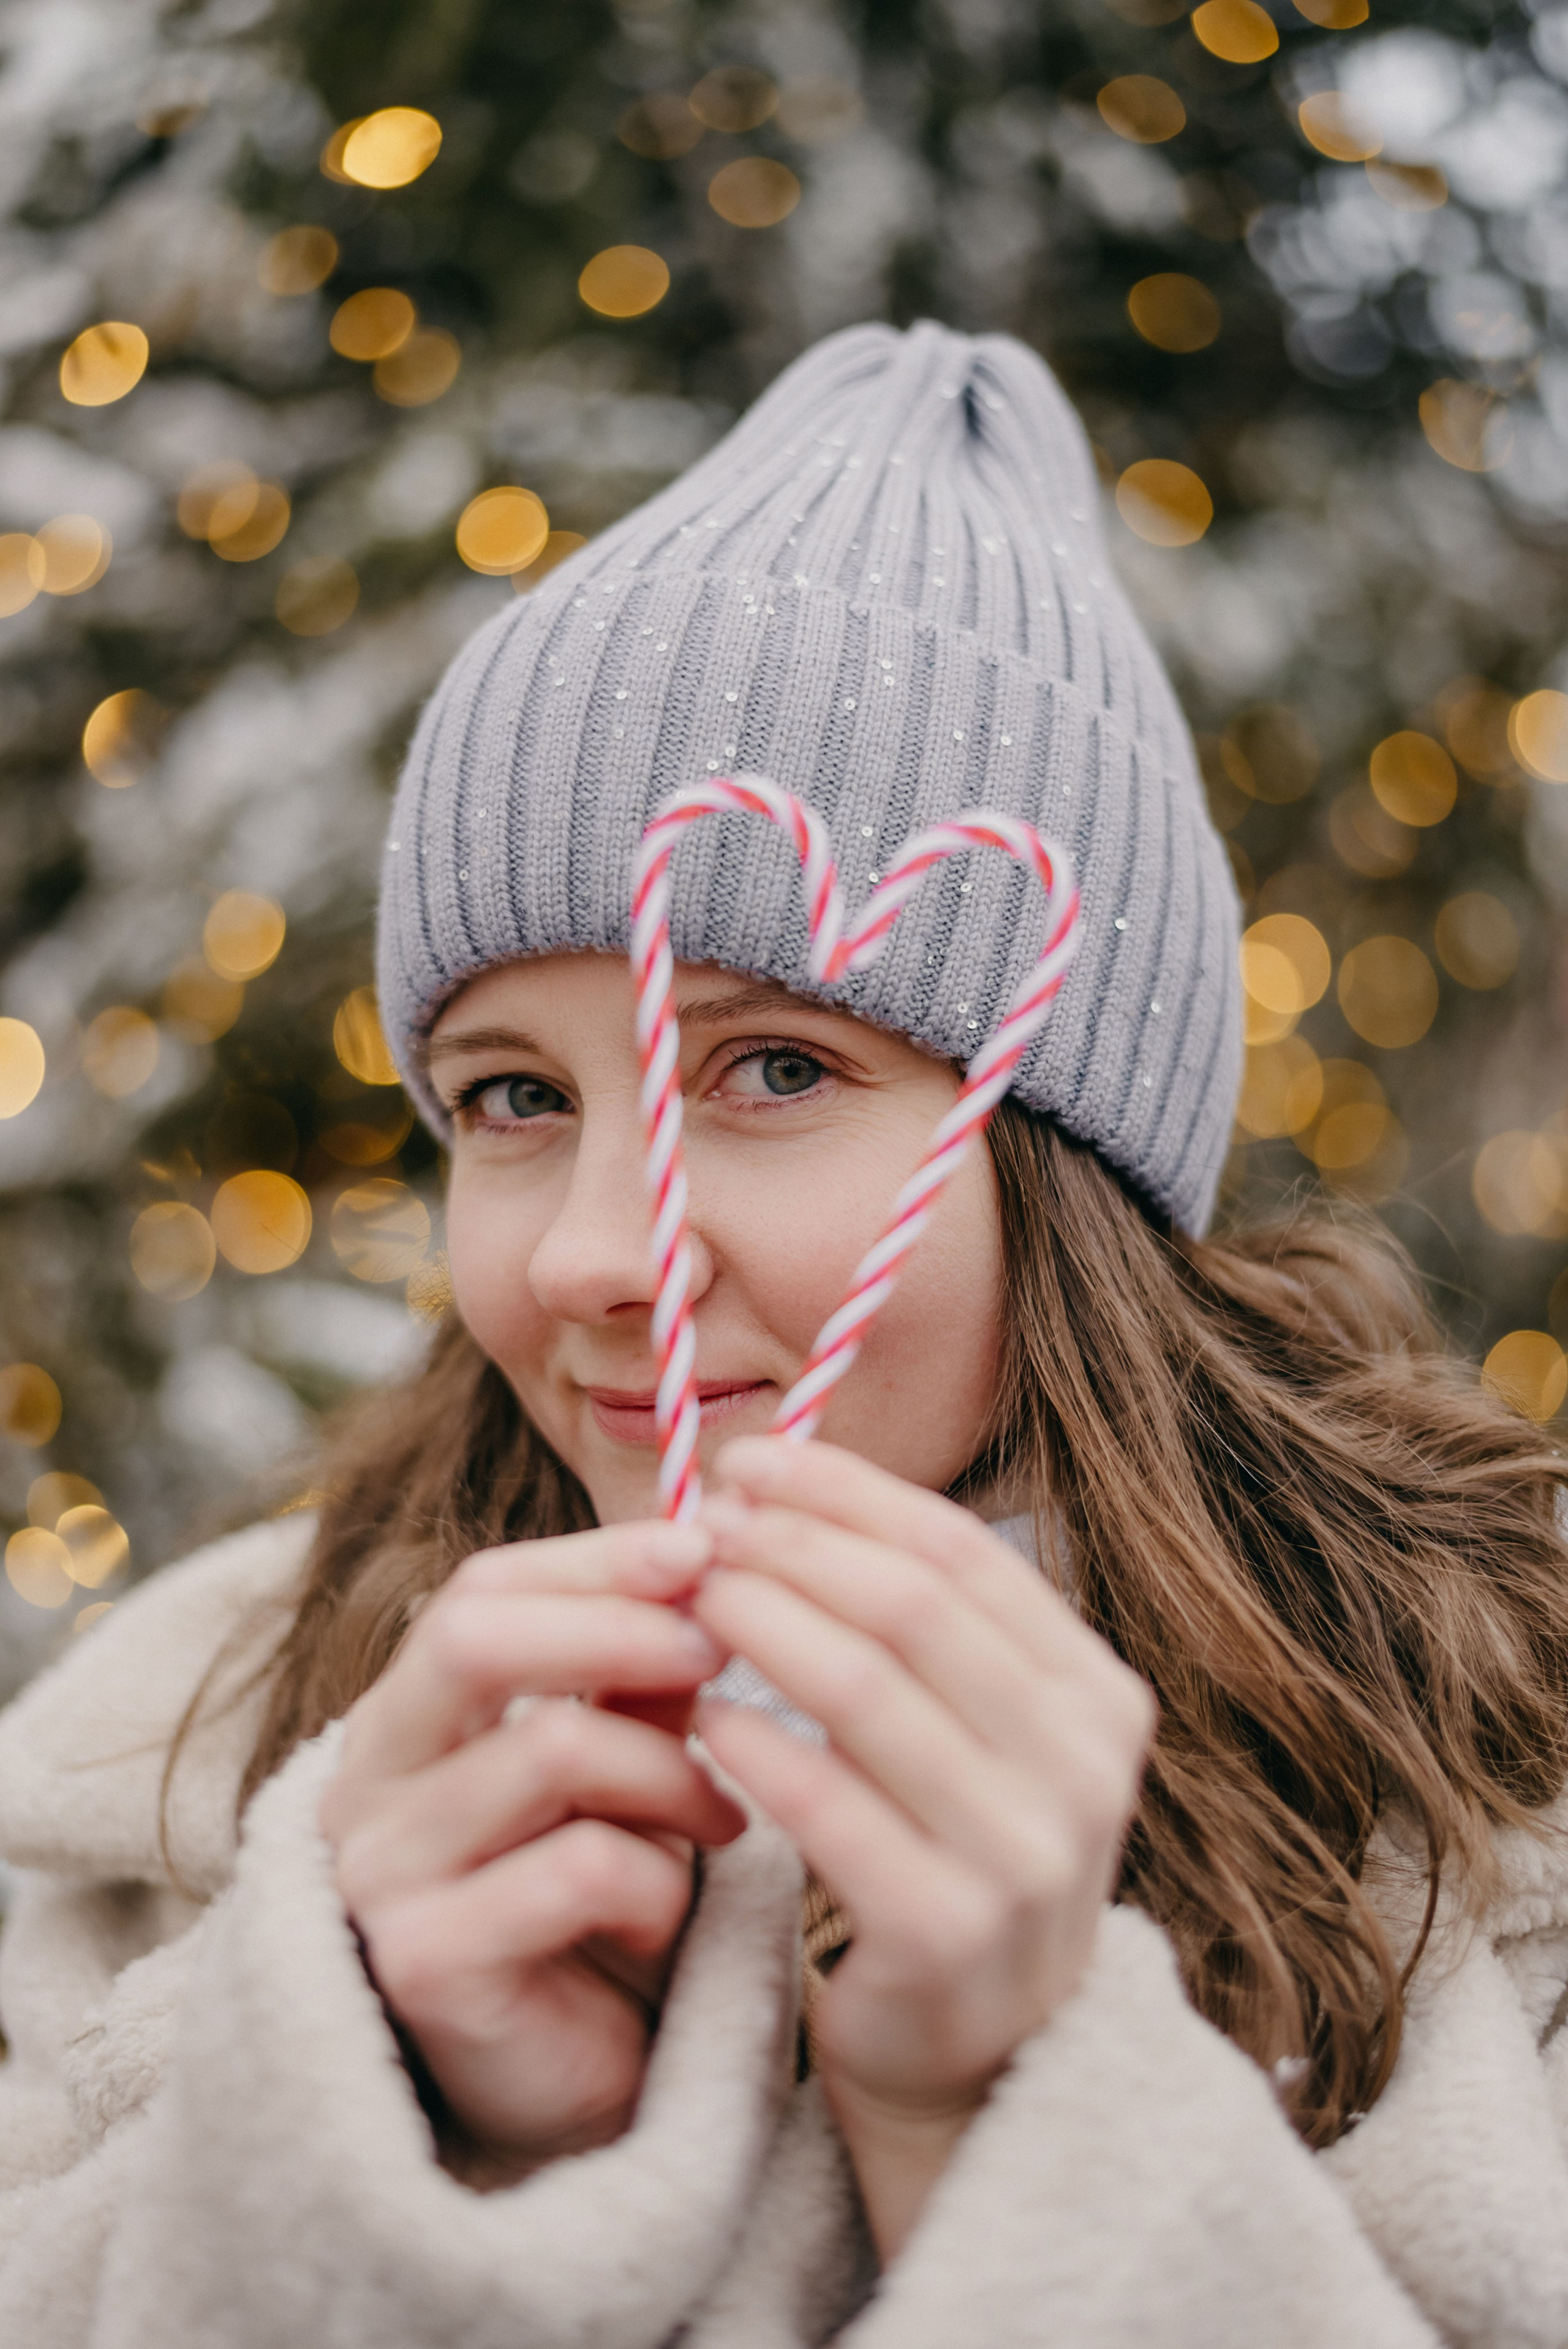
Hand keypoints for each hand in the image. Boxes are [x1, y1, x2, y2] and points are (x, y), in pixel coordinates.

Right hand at [320, 1521, 744, 2181]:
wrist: (570, 2090)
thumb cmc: (588, 1905)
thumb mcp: (618, 1767)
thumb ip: (640, 1674)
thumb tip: (706, 1555)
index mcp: (405, 1716)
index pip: (480, 1588)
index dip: (595, 1559)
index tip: (704, 1546)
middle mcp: (366, 1782)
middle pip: (474, 1638)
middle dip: (617, 1626)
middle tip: (718, 1651)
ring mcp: (382, 1874)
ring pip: (553, 1749)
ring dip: (670, 1775)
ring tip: (723, 1822)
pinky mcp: (426, 1963)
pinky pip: (579, 1870)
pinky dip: (658, 1884)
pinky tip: (666, 1918)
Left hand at [690, 1439, 1154, 2256]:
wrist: (977, 2061)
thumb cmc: (949, 1855)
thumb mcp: (973, 1733)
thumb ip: (916, 1625)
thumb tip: (784, 1481)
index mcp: (1096, 1695)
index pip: (962, 1551)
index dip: (847, 1492)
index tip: (750, 1462)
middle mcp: (1083, 1766)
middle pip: (912, 1607)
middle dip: (793, 1549)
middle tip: (702, 1525)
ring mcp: (1026, 1855)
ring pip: (865, 1690)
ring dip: (761, 1625)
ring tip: (690, 1598)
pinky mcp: (948, 1933)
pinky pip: (827, 1807)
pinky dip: (755, 1746)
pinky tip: (702, 1714)